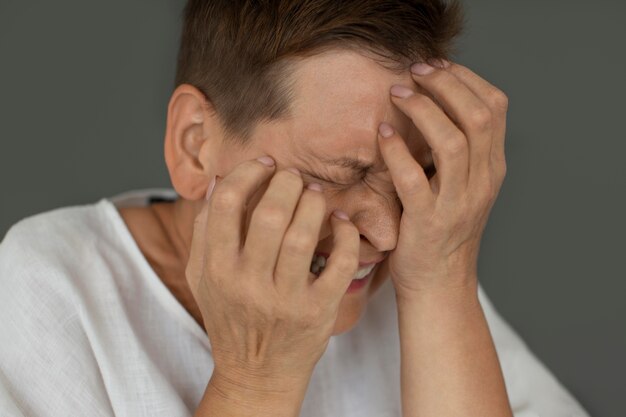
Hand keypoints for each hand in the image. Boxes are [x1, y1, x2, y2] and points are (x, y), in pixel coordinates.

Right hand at [185, 158, 360, 395]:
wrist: (257, 373)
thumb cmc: (231, 318)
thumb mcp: (203, 278)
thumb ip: (204, 230)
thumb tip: (218, 181)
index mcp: (216, 269)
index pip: (226, 203)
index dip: (248, 173)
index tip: (265, 164)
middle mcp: (247, 283)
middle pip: (269, 214)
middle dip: (286, 183)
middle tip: (294, 177)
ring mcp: (285, 299)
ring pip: (303, 234)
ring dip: (314, 203)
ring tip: (315, 194)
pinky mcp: (317, 311)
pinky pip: (340, 262)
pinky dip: (346, 235)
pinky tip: (342, 221)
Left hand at [377, 60, 507, 297]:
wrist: (439, 282)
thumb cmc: (443, 230)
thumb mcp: (464, 186)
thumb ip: (460, 151)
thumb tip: (436, 102)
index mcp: (492, 168)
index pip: (495, 107)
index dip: (466, 79)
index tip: (436, 66)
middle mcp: (483, 181)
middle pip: (478, 116)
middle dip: (445, 84)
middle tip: (415, 71)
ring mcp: (458, 202)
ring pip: (453, 142)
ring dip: (423, 110)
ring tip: (398, 94)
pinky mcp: (428, 221)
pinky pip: (413, 179)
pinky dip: (397, 150)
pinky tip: (382, 133)